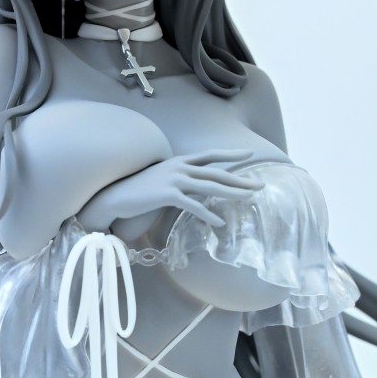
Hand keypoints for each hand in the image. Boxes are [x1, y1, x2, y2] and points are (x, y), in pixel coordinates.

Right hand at [79, 150, 263, 232]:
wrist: (117, 195)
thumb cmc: (140, 189)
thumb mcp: (163, 177)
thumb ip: (180, 178)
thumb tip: (195, 186)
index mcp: (180, 161)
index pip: (210, 156)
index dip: (230, 155)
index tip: (249, 154)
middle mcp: (180, 167)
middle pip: (216, 173)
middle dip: (240, 179)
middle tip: (259, 185)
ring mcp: (174, 179)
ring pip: (210, 186)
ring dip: (231, 193)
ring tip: (248, 199)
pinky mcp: (168, 194)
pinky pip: (193, 205)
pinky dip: (207, 214)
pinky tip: (219, 222)